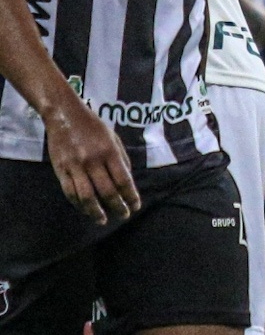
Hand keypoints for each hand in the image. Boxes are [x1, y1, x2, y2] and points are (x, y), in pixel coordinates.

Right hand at [44, 95, 139, 224]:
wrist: (64, 114)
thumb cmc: (93, 126)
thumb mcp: (113, 138)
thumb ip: (121, 160)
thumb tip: (127, 183)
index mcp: (110, 152)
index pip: (123, 181)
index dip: (131, 196)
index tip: (136, 206)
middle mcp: (92, 160)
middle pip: (107, 191)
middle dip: (118, 207)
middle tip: (123, 215)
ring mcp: (74, 166)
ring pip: (86, 196)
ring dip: (96, 212)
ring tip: (103, 220)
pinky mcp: (60, 169)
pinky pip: (69, 192)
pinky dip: (78, 204)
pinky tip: (86, 210)